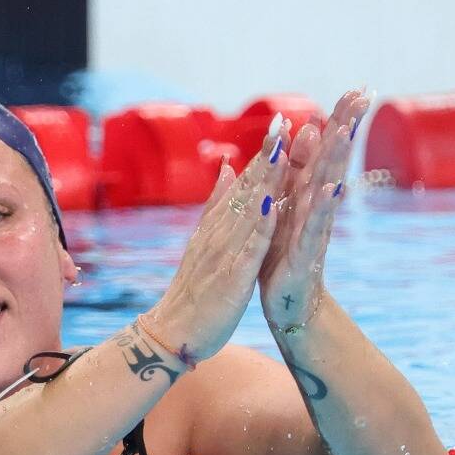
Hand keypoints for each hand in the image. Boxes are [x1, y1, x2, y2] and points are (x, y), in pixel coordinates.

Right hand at [146, 115, 289, 363]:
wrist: (170, 332)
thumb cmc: (192, 291)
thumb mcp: (203, 240)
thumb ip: (216, 204)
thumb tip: (227, 167)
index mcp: (216, 226)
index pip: (242, 184)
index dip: (262, 154)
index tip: (281, 124)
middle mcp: (219, 233)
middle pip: (245, 189)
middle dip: (266, 156)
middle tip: (284, 122)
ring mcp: (223, 254)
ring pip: (248, 212)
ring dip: (266, 182)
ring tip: (283, 152)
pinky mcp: (230, 278)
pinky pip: (248, 249)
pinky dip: (260, 227)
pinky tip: (272, 206)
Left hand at [260, 90, 367, 330]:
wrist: (289, 304)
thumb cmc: (284, 254)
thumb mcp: (285, 206)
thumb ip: (292, 173)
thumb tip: (303, 132)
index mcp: (308, 193)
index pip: (326, 150)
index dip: (342, 120)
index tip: (358, 88)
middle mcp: (317, 206)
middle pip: (334, 160)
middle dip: (346, 126)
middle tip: (363, 94)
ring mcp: (314, 228)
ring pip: (326, 187)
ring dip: (335, 159)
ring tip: (344, 129)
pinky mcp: (305, 253)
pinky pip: (314, 228)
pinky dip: (322, 208)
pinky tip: (332, 189)